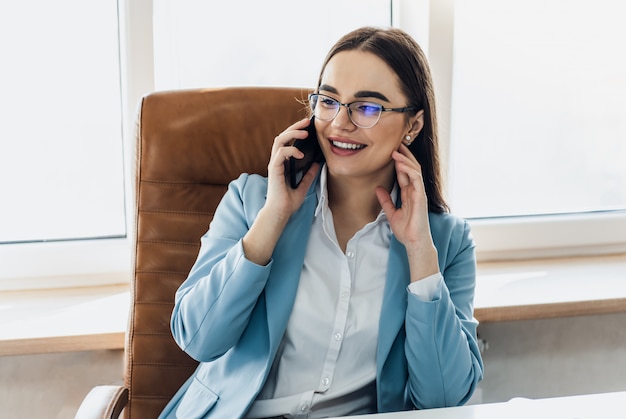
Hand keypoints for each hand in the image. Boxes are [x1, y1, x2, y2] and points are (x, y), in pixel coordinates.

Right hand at [243, 119, 319, 265]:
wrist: (281, 213)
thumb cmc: (288, 202)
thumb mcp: (304, 186)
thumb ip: (309, 175)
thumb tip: (317, 164)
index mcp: (282, 163)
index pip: (287, 142)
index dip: (296, 132)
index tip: (309, 127)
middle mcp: (277, 161)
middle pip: (282, 136)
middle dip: (295, 127)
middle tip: (307, 122)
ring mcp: (274, 164)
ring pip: (279, 140)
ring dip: (292, 133)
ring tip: (305, 132)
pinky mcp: (274, 169)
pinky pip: (281, 153)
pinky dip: (291, 150)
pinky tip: (301, 154)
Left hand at [375, 144, 438, 279]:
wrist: (414, 242)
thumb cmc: (406, 230)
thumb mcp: (391, 213)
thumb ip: (385, 200)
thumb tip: (377, 188)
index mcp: (409, 193)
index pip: (404, 173)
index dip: (398, 161)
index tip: (390, 151)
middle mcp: (415, 190)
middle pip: (411, 168)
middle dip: (404, 155)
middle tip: (395, 144)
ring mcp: (419, 193)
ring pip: (414, 170)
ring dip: (405, 159)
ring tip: (395, 151)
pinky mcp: (421, 197)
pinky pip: (416, 179)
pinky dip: (408, 170)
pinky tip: (400, 164)